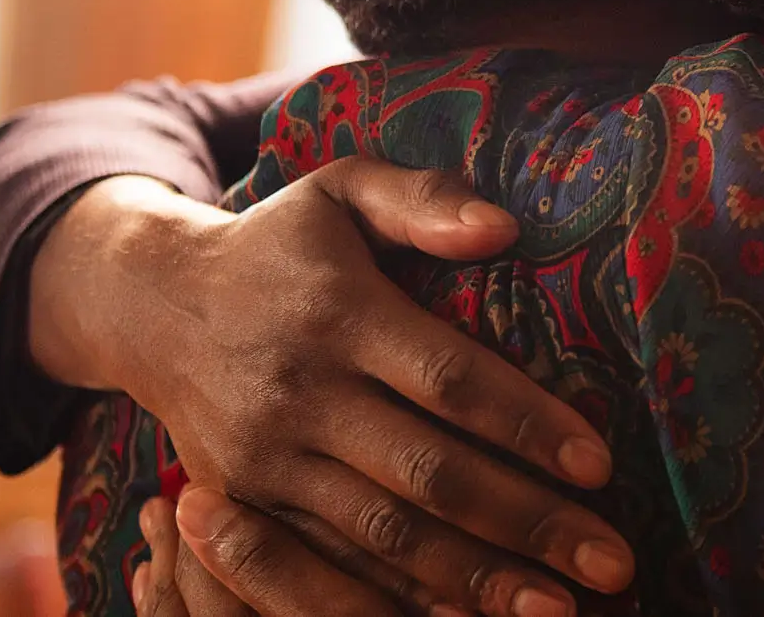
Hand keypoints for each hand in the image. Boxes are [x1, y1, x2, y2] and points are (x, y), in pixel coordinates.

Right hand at [34, 160, 633, 615]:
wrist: (150, 303)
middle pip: (428, 474)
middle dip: (525, 523)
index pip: (449, 379)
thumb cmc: (281, 243)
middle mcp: (301, 393)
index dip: (527, 424)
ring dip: (473, 582)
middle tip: (613, 561)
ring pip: (382, 537)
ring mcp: (265, 461)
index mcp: (340, 312)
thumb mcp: (343, 189)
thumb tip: (506, 228)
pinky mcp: (243, 509)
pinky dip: (393, 605)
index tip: (601, 463)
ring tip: (558, 608)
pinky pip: (325, 571)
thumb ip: (424, 201)